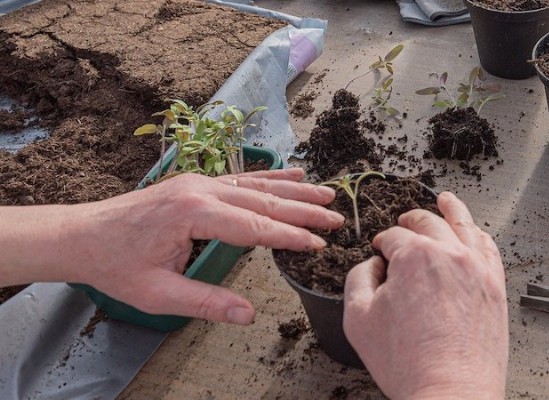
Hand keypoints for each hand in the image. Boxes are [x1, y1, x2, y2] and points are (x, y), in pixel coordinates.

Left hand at [0, 168, 342, 324]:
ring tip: (327, 192)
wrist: (82, 234)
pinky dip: (271, 176)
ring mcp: (199, 182)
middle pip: (263, 201)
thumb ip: (206, 302)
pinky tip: (292, 173)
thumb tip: (248, 314)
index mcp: (193, 214)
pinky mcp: (196, 182)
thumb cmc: (116, 265)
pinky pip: (242, 178)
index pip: (255, 227)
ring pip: (257, 184)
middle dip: (304, 210)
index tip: (319, 244)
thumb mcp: (158, 294)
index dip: (290, 236)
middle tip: (337, 218)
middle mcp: (201, 190)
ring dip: (294, 189)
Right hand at [343, 191, 507, 398]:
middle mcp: (449, 254)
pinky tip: (474, 233)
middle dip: (411, 221)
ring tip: (447, 200)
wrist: (450, 391)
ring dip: (451, 209)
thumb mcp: (358, 319)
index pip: (394, 236)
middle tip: (404, 223)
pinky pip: (489, 248)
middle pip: (428, 223)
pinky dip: (479, 235)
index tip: (380, 252)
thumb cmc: (407, 363)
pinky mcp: (495, 286)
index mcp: (414, 256)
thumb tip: (372, 265)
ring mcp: (477, 268)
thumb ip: (358, 279)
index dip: (382, 243)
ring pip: (464, 225)